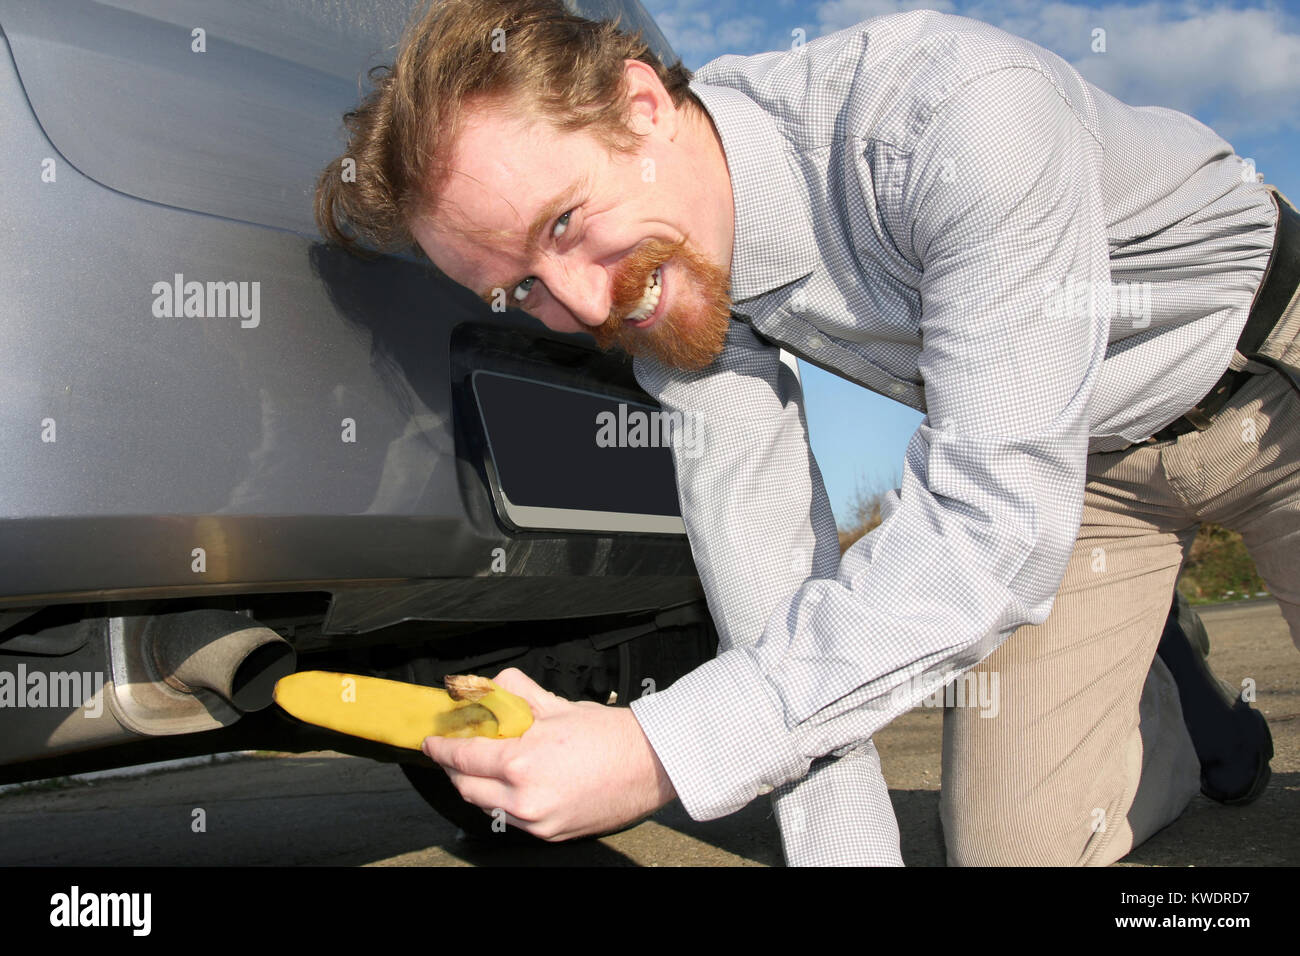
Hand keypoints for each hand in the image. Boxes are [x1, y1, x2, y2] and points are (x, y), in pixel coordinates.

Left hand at [421, 667, 676, 840]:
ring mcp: (537, 819)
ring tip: (485, 766)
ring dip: (478, 786)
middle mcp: (525, 797)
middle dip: (454, 769)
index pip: (463, 757)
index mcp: (522, 762)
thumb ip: (516, 693)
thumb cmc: (610, 736)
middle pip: (467, 787)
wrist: (651, 765)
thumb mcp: (558, 704)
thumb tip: (491, 686)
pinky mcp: (551, 833)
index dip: (442, 748)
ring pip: (487, 806)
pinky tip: (514, 783)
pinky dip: (504, 801)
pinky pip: (512, 819)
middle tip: (454, 751)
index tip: (433, 742)